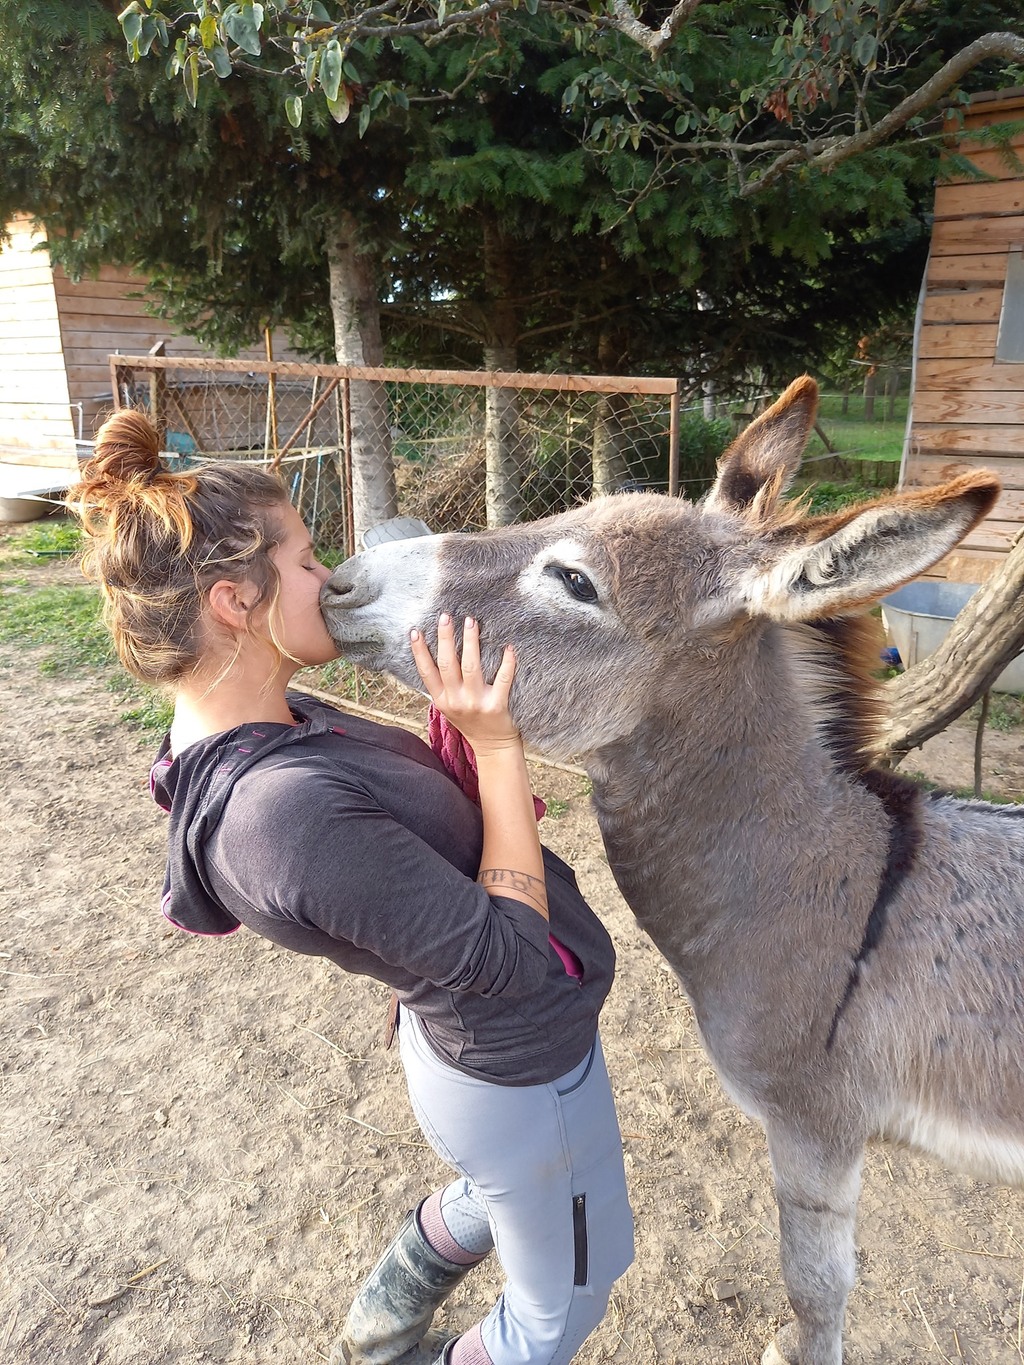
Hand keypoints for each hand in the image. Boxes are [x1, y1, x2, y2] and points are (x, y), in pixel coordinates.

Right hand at [410, 614, 519, 755]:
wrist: (494, 748)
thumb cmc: (472, 722)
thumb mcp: (449, 707)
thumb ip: (443, 685)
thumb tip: (436, 651)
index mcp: (442, 701)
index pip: (426, 672)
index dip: (419, 651)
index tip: (415, 631)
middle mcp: (457, 701)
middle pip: (448, 664)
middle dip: (445, 638)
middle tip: (446, 616)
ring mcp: (476, 703)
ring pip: (471, 666)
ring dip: (470, 642)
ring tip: (470, 621)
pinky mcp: (497, 705)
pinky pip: (503, 678)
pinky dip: (507, 662)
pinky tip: (508, 647)